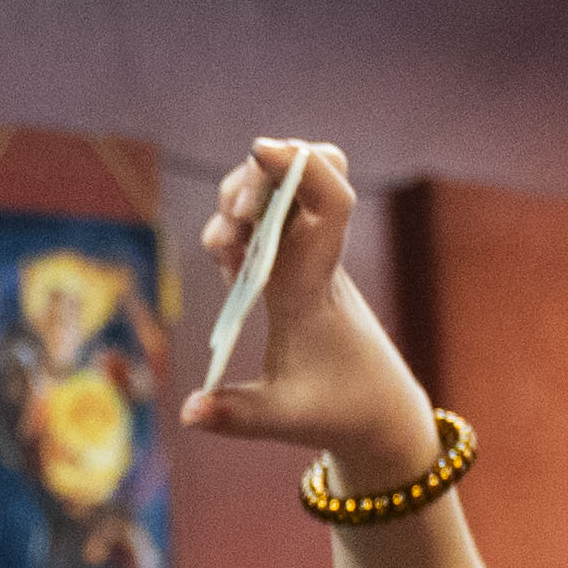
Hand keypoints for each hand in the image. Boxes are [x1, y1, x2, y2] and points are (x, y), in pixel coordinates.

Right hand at [173, 139, 437, 487]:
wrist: (380, 413)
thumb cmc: (339, 411)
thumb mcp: (284, 418)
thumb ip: (234, 416)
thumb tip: (187, 414)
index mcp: (315, 282)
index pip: (331, 201)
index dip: (299, 165)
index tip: (261, 149)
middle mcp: (314, 257)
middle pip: (303, 174)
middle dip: (257, 176)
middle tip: (238, 217)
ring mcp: (306, 257)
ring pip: (284, 190)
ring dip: (245, 194)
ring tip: (224, 244)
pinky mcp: (295, 266)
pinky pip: (273, 218)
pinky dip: (246, 220)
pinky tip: (232, 257)